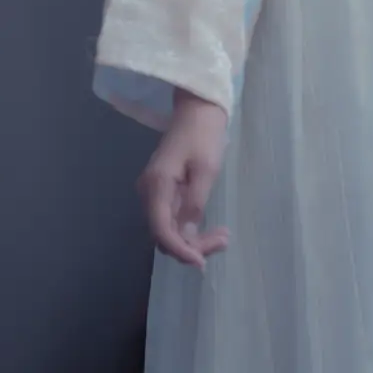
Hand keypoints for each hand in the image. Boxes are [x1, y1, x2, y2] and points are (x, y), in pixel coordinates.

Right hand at [138, 90, 229, 268]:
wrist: (198, 109)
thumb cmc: (203, 135)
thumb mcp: (206, 169)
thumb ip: (195, 203)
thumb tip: (189, 236)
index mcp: (156, 185)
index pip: (161, 230)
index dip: (180, 250)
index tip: (202, 263)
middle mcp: (149, 192)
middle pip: (164, 233)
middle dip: (191, 245)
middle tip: (223, 241)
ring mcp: (154, 192)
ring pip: (169, 229)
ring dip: (193, 239)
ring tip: (223, 237)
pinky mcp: (163, 192)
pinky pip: (173, 219)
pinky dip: (191, 228)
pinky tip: (212, 229)